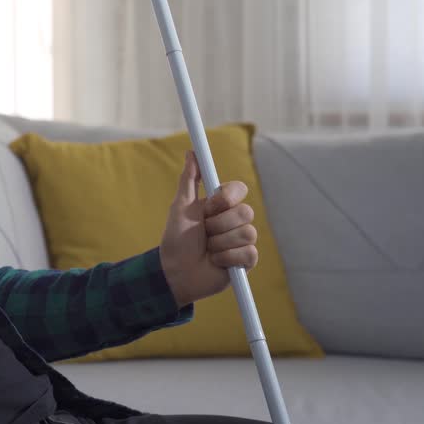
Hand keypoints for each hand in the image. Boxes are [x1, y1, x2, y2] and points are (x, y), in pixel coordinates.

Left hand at [159, 151, 258, 307]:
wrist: (175, 271)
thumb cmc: (176, 239)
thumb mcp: (180, 207)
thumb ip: (189, 179)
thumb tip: (191, 152)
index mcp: (221, 205)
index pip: (239, 189)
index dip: (225, 198)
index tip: (208, 207)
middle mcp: (234, 220)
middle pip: (245, 212)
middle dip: (218, 224)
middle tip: (204, 232)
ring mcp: (241, 240)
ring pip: (247, 232)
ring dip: (219, 242)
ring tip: (207, 248)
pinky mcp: (246, 260)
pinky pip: (248, 252)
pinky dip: (226, 257)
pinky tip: (216, 261)